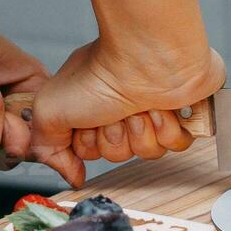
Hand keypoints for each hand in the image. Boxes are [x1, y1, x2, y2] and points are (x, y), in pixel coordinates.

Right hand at [33, 39, 224, 164]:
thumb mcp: (49, 109)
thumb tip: (72, 175)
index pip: (89, 149)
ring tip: (138, 108)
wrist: (145, 55)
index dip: (88, 143)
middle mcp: (121, 107)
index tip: (87, 123)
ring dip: (140, 132)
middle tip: (114, 114)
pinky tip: (159, 108)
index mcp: (92, 105)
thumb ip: (48, 148)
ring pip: (147, 152)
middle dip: (115, 138)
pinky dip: (167, 129)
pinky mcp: (183, 113)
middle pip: (118, 153)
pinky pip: (177, 145)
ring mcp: (152, 109)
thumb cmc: (101, 72)